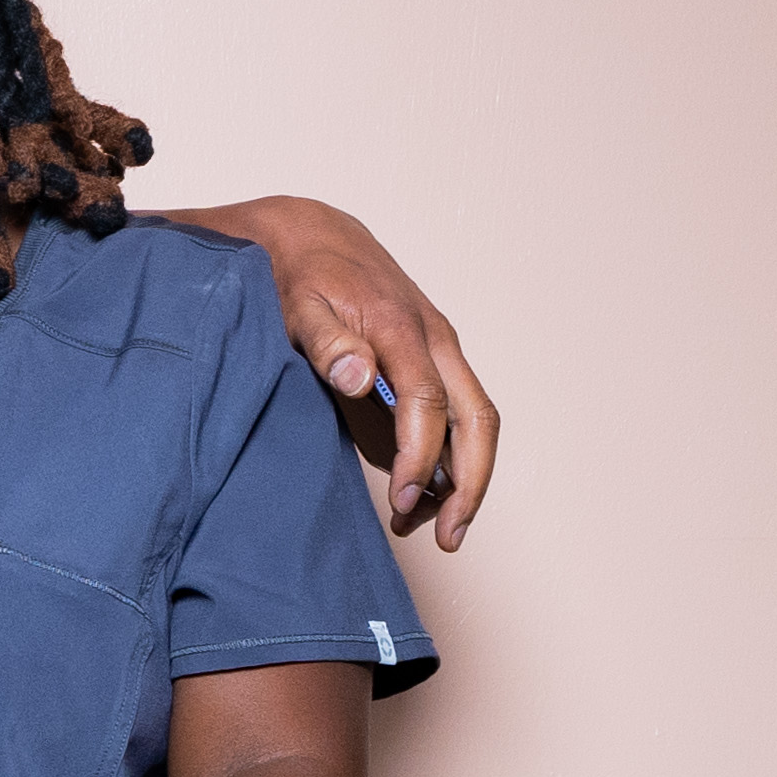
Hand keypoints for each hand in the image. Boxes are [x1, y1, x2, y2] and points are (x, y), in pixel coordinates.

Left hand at [186, 194, 500, 550]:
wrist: (308, 239)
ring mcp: (438, 354)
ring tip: (423, 525)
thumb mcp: (298, 303)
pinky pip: (453, 418)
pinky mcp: (429, 365)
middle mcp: (435, 343)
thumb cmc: (300, 275)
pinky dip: (444, 460)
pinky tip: (413, 495)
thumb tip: (361, 378)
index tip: (400, 500)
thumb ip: (326, 342)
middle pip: (478, 421)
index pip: (430, 406)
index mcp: (406, 330)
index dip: (420, 459)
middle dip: (470, 484)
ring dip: (460, 480)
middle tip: (449, 537)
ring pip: (473, 424)